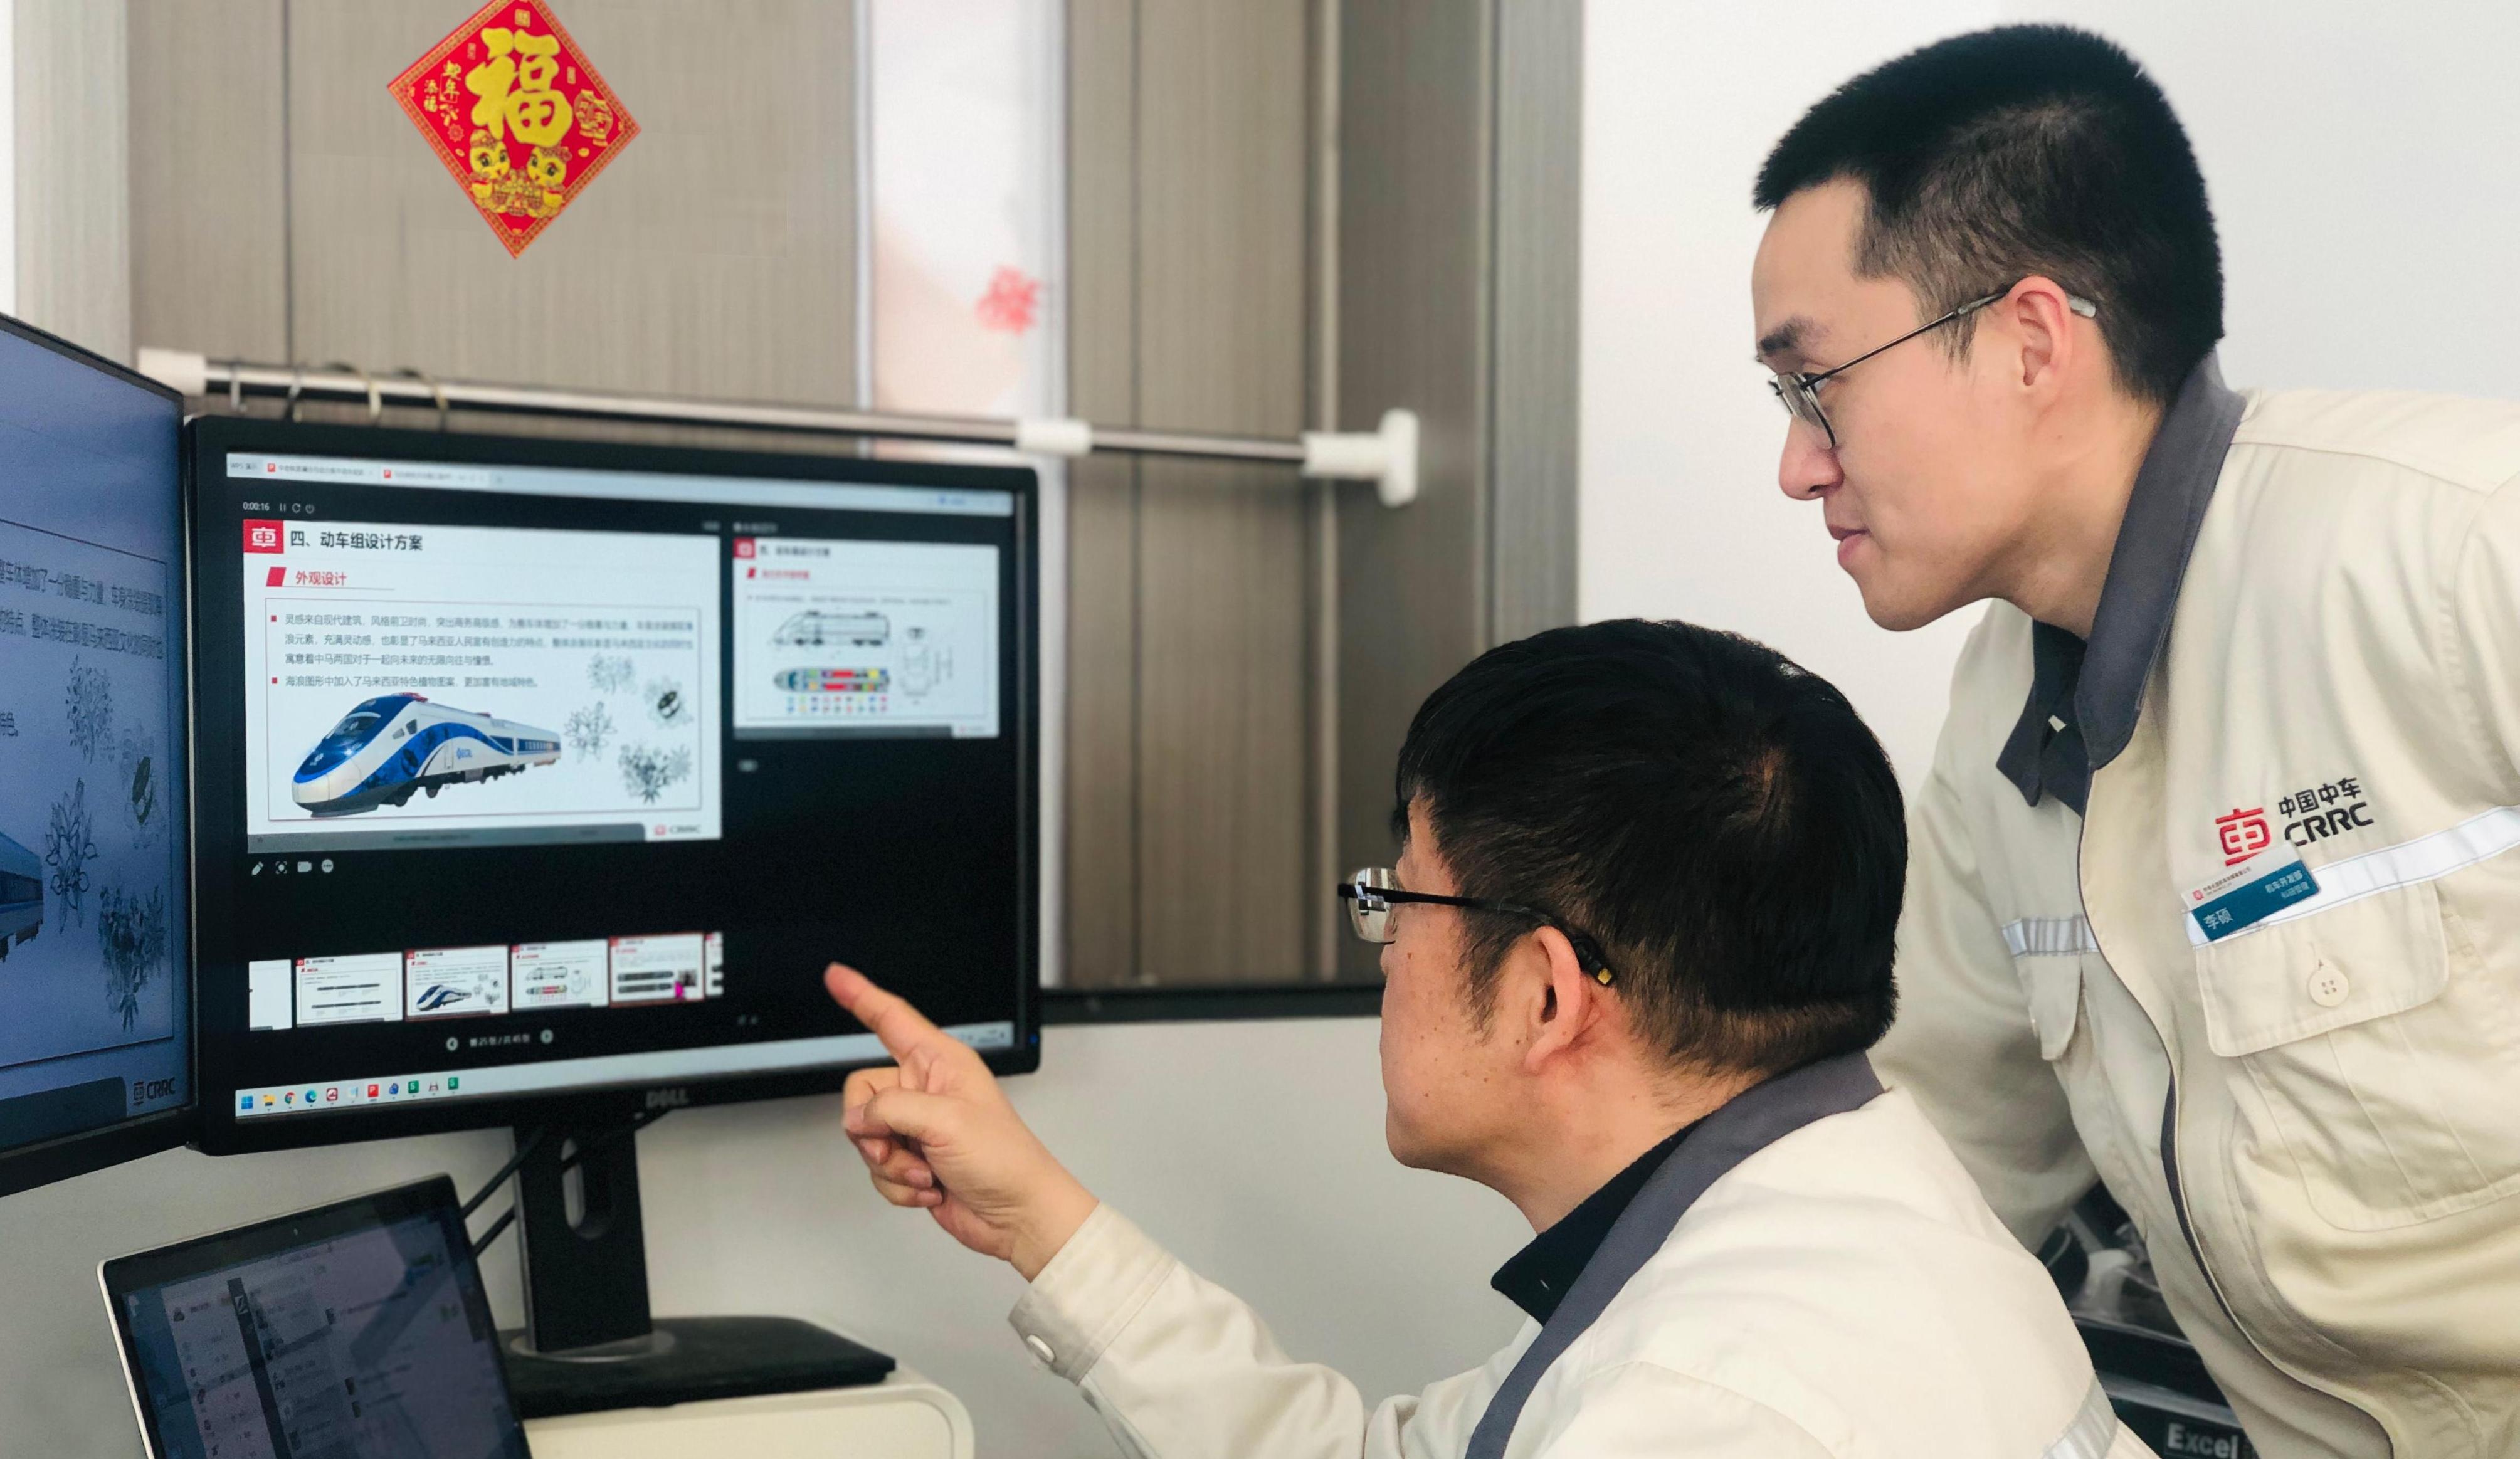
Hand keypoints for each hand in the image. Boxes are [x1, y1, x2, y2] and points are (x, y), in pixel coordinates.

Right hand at [828, 963, 1096, 1280]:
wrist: (1018, 1214)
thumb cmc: (1006, 1158)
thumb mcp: (946, 1121)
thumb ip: (891, 1109)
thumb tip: (857, 1118)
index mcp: (940, 1062)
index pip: (892, 1019)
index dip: (861, 996)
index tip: (835, 977)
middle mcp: (926, 1090)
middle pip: (862, 1093)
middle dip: (872, 1129)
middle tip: (895, 1146)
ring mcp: (918, 1127)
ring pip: (867, 1137)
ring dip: (891, 1164)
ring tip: (927, 1170)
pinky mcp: (913, 1160)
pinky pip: (878, 1169)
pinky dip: (898, 1184)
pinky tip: (930, 1187)